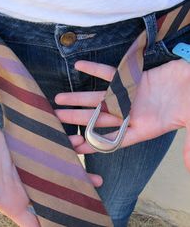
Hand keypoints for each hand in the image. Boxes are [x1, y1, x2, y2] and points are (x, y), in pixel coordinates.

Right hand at [0, 115, 102, 226]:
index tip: (72, 222)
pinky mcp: (28, 147)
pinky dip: (63, 143)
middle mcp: (24, 183)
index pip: (35, 218)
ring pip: (56, 166)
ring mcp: (28, 164)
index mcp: (11, 199)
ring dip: (74, 162)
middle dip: (74, 189)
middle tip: (96, 187)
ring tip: (91, 155)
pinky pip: (49, 146)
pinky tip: (77, 139)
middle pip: (54, 189)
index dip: (52, 222)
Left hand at [55, 60, 189, 170]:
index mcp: (143, 128)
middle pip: (99, 118)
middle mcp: (131, 113)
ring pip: (99, 97)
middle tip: (56, 118)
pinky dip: (95, 69)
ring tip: (60, 98)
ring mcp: (129, 95)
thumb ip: (189, 145)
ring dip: (79, 97)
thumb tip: (188, 165)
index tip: (75, 146)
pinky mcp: (132, 78)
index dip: (94, 144)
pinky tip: (79, 65)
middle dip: (77, 118)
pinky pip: (110, 73)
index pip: (114, 139)